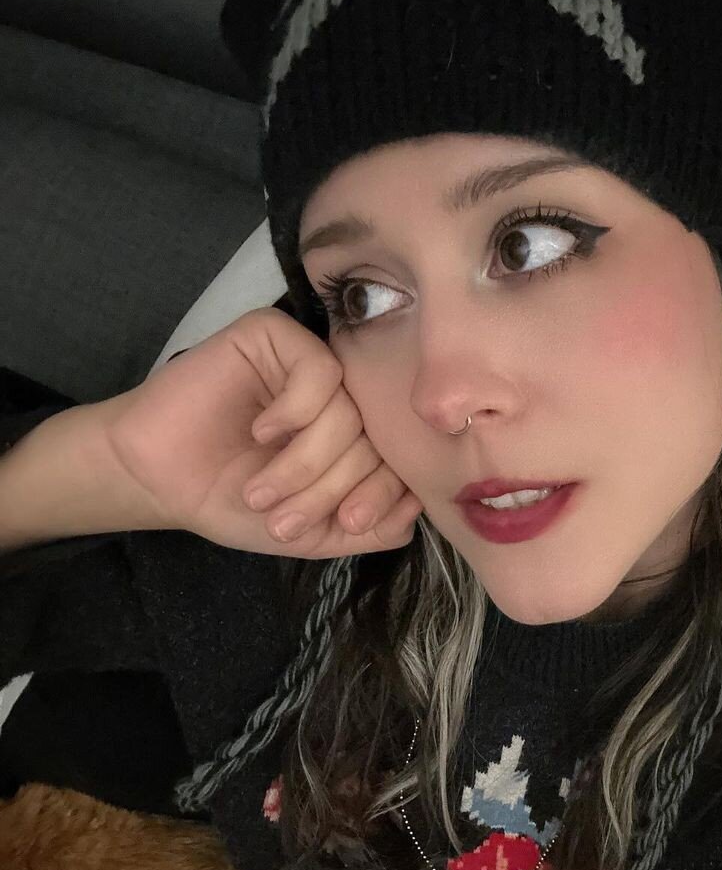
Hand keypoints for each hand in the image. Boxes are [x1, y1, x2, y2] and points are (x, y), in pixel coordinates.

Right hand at [99, 306, 422, 558]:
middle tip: (284, 518)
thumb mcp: (311, 531)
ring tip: (261, 489)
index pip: (399, 461)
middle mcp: (341, 398)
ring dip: (304, 463)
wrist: (158, 479)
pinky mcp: (277, 338)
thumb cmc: (231, 500)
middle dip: (331, 488)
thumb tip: (416, 513)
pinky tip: (261, 431)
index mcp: (355, 439)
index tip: (347, 524)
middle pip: (374, 440)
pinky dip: (294, 413)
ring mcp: (310, 365)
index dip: (382, 496)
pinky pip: (319, 372)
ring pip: (348, 413)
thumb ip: (368, 527)